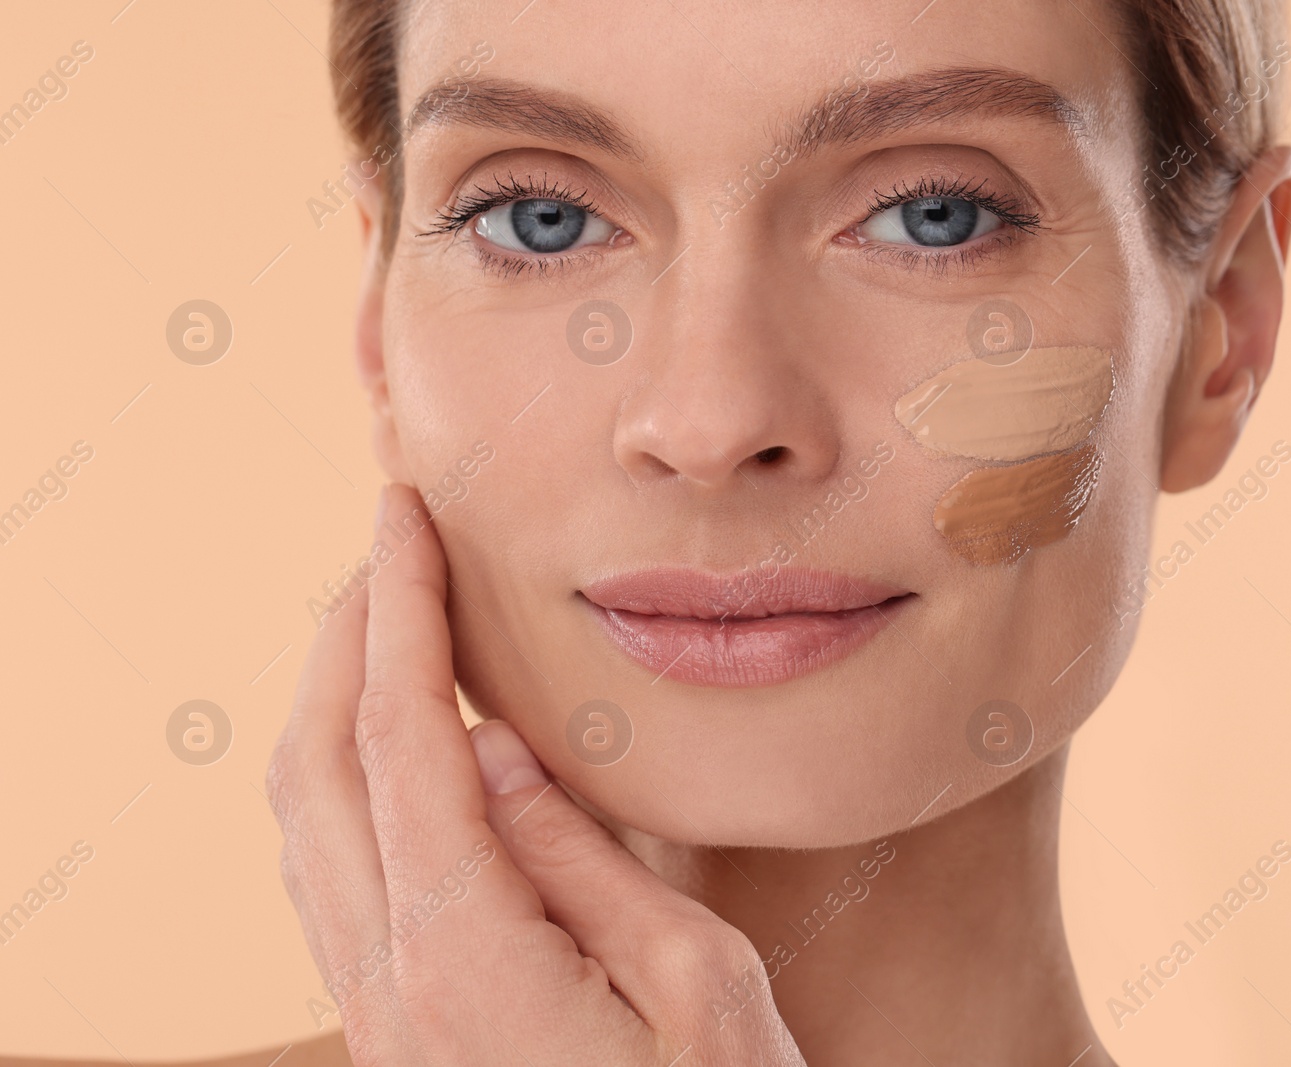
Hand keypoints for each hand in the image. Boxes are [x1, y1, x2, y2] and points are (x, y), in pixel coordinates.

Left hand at [267, 484, 805, 1065]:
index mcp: (473, 957)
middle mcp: (393, 984)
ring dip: (331, 704)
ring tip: (389, 625)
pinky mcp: (395, 1032)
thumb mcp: (701, 985)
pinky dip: (344, 780)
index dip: (401, 612)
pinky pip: (329, 878)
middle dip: (343, 636)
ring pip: (304, 824)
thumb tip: (500, 757)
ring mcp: (381, 1015)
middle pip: (316, 768)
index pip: (406, 739)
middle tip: (390, 546)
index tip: (403, 515)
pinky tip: (396, 752)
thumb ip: (587, 865)